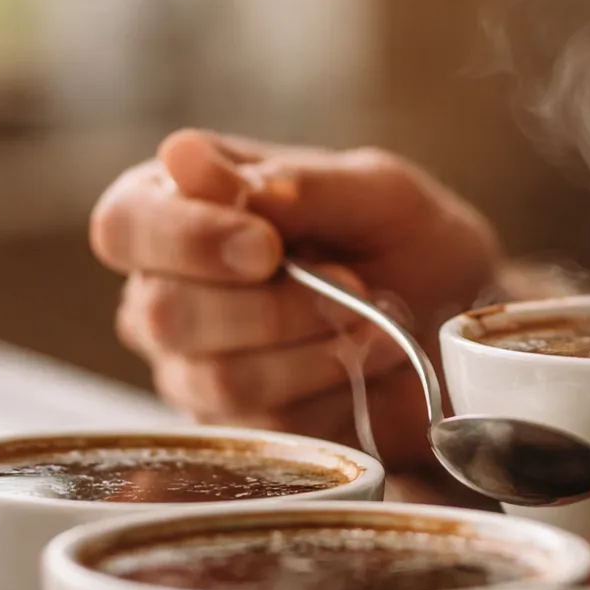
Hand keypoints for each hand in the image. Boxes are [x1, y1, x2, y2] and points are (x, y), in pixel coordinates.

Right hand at [91, 129, 500, 468]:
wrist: (464, 329)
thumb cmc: (415, 245)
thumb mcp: (379, 193)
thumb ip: (293, 180)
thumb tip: (189, 162)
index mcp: (182, 204)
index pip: (125, 224)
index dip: (187, 239)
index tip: (267, 245)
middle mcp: (166, 285)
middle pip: (162, 311)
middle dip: (275, 304)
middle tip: (351, 283)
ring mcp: (193, 363)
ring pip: (216, 376)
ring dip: (315, 348)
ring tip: (374, 321)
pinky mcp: (236, 426)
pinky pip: (266, 423)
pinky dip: (333, 386)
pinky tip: (367, 360)